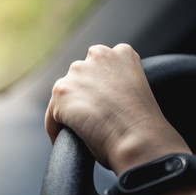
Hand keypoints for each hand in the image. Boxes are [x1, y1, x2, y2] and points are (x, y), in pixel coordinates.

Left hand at [45, 44, 190, 174]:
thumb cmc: (143, 125)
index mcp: (122, 53)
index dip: (101, 89)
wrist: (137, 138)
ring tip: (79, 131)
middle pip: (80, 77)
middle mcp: (98, 55)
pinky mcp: (61, 91)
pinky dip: (56, 128)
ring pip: (65, 94)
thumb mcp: (137, 92)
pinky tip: (65, 141)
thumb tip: (101, 101)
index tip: (104, 107)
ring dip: (69, 110)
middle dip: (83, 96)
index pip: (101, 67)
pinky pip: (52, 115)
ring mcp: (77, 72)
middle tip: (91, 120)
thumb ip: (118, 85)